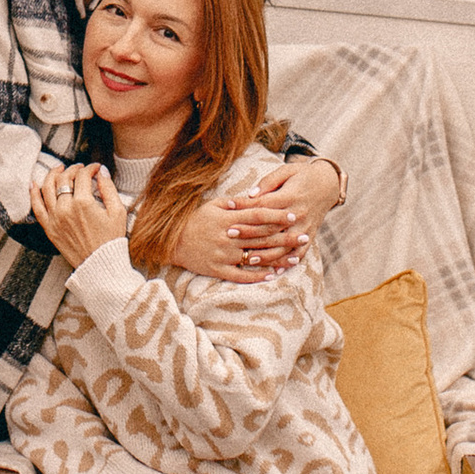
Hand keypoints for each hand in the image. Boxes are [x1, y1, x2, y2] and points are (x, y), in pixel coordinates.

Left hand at [32, 160, 128, 269]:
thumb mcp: (117, 212)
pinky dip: (33, 193)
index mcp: (83, 203)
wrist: (99, 265)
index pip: (83, 176)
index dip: (90, 168)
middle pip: (64, 179)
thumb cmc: (110, 240)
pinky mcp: (49, 228)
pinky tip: (34, 184)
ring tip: (59, 169)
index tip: (96, 169)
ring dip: (52, 174)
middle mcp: (65, 208)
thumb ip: (108, 188)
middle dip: (73, 169)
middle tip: (80, 169)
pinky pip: (36, 207)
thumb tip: (102, 171)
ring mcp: (54, 218)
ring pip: (47, 188)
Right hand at [166, 178, 305, 280]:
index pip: (258, 216)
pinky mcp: (218, 270)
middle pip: (262, 237)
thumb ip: (233, 202)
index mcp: (227, 219)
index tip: (292, 215)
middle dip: (285, 236)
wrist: (170, 242)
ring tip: (295, 258)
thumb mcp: (212, 205)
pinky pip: (242, 275)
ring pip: (256, 257)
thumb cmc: (193, 220)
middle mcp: (228, 238)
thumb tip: (252, 197)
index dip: (277, 216)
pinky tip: (273, 275)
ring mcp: (224, 255)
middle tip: (304, 235)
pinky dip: (258, 275)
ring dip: (278, 258)